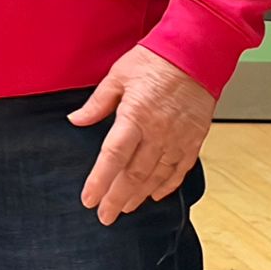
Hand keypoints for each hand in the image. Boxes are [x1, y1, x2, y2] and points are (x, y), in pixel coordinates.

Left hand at [70, 45, 216, 224]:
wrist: (195, 54)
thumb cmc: (154, 60)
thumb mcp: (118, 76)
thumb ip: (97, 103)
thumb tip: (75, 120)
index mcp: (134, 116)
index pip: (113, 157)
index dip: (100, 181)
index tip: (89, 199)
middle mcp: (158, 132)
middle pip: (134, 174)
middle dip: (117, 198)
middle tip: (105, 216)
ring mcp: (178, 138)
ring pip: (157, 177)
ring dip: (139, 195)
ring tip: (125, 207)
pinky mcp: (194, 140)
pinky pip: (180, 170)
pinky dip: (167, 185)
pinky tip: (155, 195)